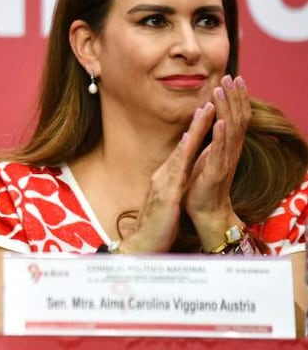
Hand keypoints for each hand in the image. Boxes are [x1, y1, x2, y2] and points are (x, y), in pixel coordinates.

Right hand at [118, 102, 214, 253]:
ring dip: (194, 130)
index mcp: (164, 180)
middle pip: (182, 146)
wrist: (142, 246)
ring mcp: (162, 183)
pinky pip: (178, 170)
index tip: (205, 115)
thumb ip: (171, 189)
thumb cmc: (155, 229)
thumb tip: (178, 178)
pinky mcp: (166, 194)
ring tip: (205, 111)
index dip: (194, 133)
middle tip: (207, 102)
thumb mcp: (166, 205)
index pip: (182, 152)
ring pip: (181, 151)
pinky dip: (185, 152)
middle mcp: (162, 177)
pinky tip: (190, 140)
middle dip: (196, 124)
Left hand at [186, 75, 250, 248]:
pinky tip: (221, 122)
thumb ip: (212, 141)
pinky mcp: (216, 173)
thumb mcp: (207, 157)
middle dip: (235, 96)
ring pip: (231, 131)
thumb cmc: (203, 185)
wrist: (204, 212)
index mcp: (227, 147)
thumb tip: (212, 123)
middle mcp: (230, 152)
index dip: (235, 98)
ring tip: (223, 90)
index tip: (232, 78)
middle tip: (232, 76)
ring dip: (227, 109)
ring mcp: (225, 161)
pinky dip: (221, 136)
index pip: (235, 117)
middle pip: (237, 119)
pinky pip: (220, 152)